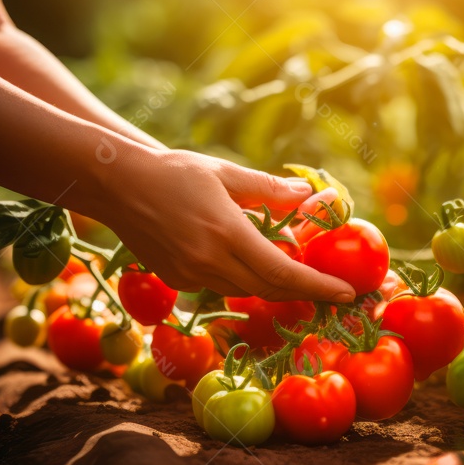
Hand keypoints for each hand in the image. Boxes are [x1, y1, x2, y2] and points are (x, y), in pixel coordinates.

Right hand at [89, 147, 355, 301]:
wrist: (116, 183)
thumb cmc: (174, 171)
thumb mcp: (227, 173)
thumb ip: (270, 191)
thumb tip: (310, 198)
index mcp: (226, 233)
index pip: (282, 272)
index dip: (318, 286)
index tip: (347, 293)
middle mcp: (208, 261)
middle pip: (269, 288)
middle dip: (304, 291)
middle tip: (333, 289)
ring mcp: (189, 275)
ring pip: (245, 288)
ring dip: (272, 281)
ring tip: (295, 265)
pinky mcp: (176, 280)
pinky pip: (220, 285)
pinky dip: (241, 275)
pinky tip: (246, 257)